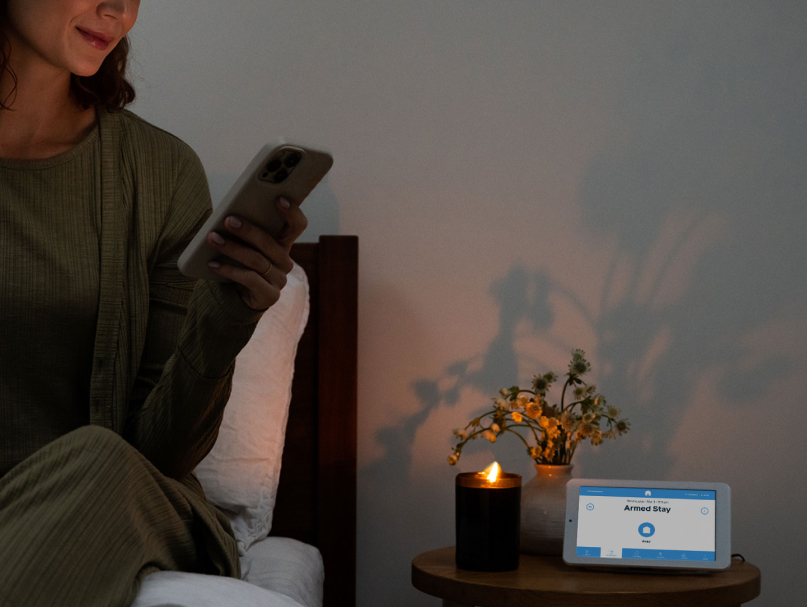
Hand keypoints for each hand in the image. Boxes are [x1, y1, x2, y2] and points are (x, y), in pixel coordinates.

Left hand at [206, 196, 307, 310]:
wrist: (239, 297)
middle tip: (228, 220)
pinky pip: (249, 279)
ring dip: (232, 248)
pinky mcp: (270, 295)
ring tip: (213, 239)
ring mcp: (279, 279)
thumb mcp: (245, 245)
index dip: (292, 212)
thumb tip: (229, 214)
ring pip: (256, 260)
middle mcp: (285, 261)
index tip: (278, 198)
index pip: (297, 225)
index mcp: (283, 243)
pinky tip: (213, 264)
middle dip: (248, 231)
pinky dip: (229, 270)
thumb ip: (246, 231)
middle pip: (270, 243)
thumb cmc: (241, 263)